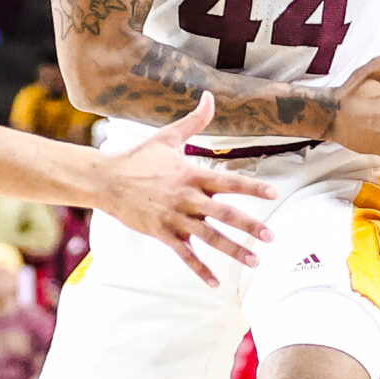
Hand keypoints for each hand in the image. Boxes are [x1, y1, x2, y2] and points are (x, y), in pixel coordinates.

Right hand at [93, 95, 276, 285]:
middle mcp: (187, 198)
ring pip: (209, 238)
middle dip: (249, 226)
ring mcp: (175, 218)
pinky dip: (200, 269)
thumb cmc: (138, 158)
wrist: (106, 180)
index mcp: (192, 174)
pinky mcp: (162, 233)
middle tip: (271, 237)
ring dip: (234, 250)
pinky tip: (216, 282)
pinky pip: (185, 255)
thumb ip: (195, 121)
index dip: (252, 187)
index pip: (229, 181)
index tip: (273, 194)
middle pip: (224, 214)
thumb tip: (210, 96)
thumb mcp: (168, 137)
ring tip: (255, 261)